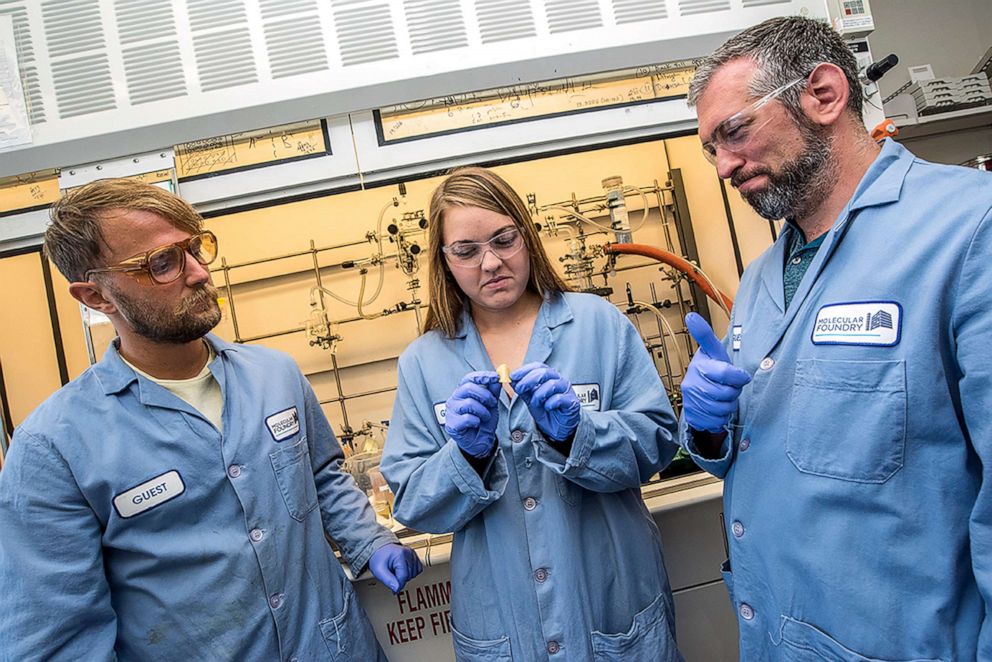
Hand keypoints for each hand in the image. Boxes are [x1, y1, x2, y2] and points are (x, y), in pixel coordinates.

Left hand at [369, 543, 422, 593]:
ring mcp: (413, 554)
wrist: (379, 549)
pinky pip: (418, 569)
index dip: (398, 585)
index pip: (404, 576)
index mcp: (400, 555)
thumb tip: (397, 589)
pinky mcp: (415, 556)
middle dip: (400, 579)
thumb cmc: (378, 558)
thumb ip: (388, 580)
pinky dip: (411, 573)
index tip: (393, 590)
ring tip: (396, 571)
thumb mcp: (379, 570)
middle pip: (409, 576)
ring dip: (406, 576)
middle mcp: (409, 553)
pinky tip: (403, 570)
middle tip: (391, 575)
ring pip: (415, 574)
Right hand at [444, 372, 501, 457]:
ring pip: (468, 403)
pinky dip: (476, 421)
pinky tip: (477, 424)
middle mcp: (454, 399)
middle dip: (485, 395)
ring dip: (483, 411)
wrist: (480, 442)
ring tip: (485, 417)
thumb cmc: (483, 422)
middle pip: (468, 388)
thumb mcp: (491, 404)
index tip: (496, 377)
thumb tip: (497, 378)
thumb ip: (493, 391)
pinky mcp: (451, 424)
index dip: (482, 376)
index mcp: (463, 392)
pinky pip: (467, 418)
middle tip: (493, 403)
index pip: (469, 378)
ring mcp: (451, 412)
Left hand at [511, 362, 580, 441]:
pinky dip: (550, 403)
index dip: (524, 369)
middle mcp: (559, 381)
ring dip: (539, 394)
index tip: (512, 376)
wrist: (558, 429)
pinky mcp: (572, 402)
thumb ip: (523, 390)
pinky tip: (547, 407)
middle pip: (545, 372)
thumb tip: (511, 380)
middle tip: (520, 388)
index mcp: (549, 377)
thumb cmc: (547, 411)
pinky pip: (560, 398)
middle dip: (529, 380)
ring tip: (535, 403)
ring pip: (552, 384)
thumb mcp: (530, 400)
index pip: (538, 366)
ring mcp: (567, 390)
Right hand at [681, 313, 751, 433]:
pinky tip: (717, 408)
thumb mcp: (713, 351)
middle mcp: (691, 384)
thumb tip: (691, 316)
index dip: (738, 377)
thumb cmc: (711, 369)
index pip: (726, 374)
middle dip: (733, 392)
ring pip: (723, 409)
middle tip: (728, 386)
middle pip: (727, 394)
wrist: (698, 392)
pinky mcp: (693, 417)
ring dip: (728, 405)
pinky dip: (721, 417)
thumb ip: (705, 335)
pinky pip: (716, 421)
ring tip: (722, 397)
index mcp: (699, 367)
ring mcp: (691, 402)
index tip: (740, 376)